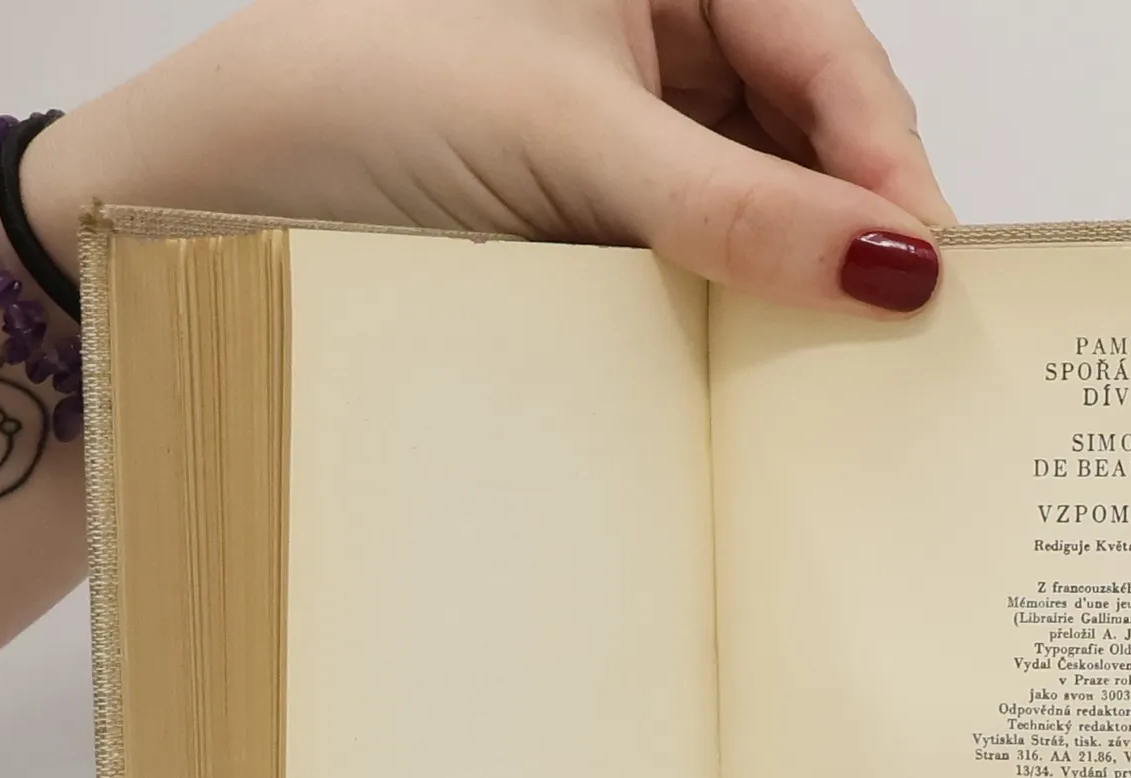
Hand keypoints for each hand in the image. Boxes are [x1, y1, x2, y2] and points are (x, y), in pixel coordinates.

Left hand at [25, 0, 955, 314]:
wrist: (203, 206)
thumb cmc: (357, 104)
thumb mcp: (572, 140)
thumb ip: (740, 206)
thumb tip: (896, 265)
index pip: (828, 53)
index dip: (887, 159)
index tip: (927, 272)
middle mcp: (653, 45)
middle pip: (810, 136)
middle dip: (856, 230)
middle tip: (903, 340)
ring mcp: (625, 146)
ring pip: (762, 214)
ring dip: (798, 289)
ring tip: (837, 374)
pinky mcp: (594, 237)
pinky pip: (700, 274)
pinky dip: (734, 325)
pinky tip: (756, 380)